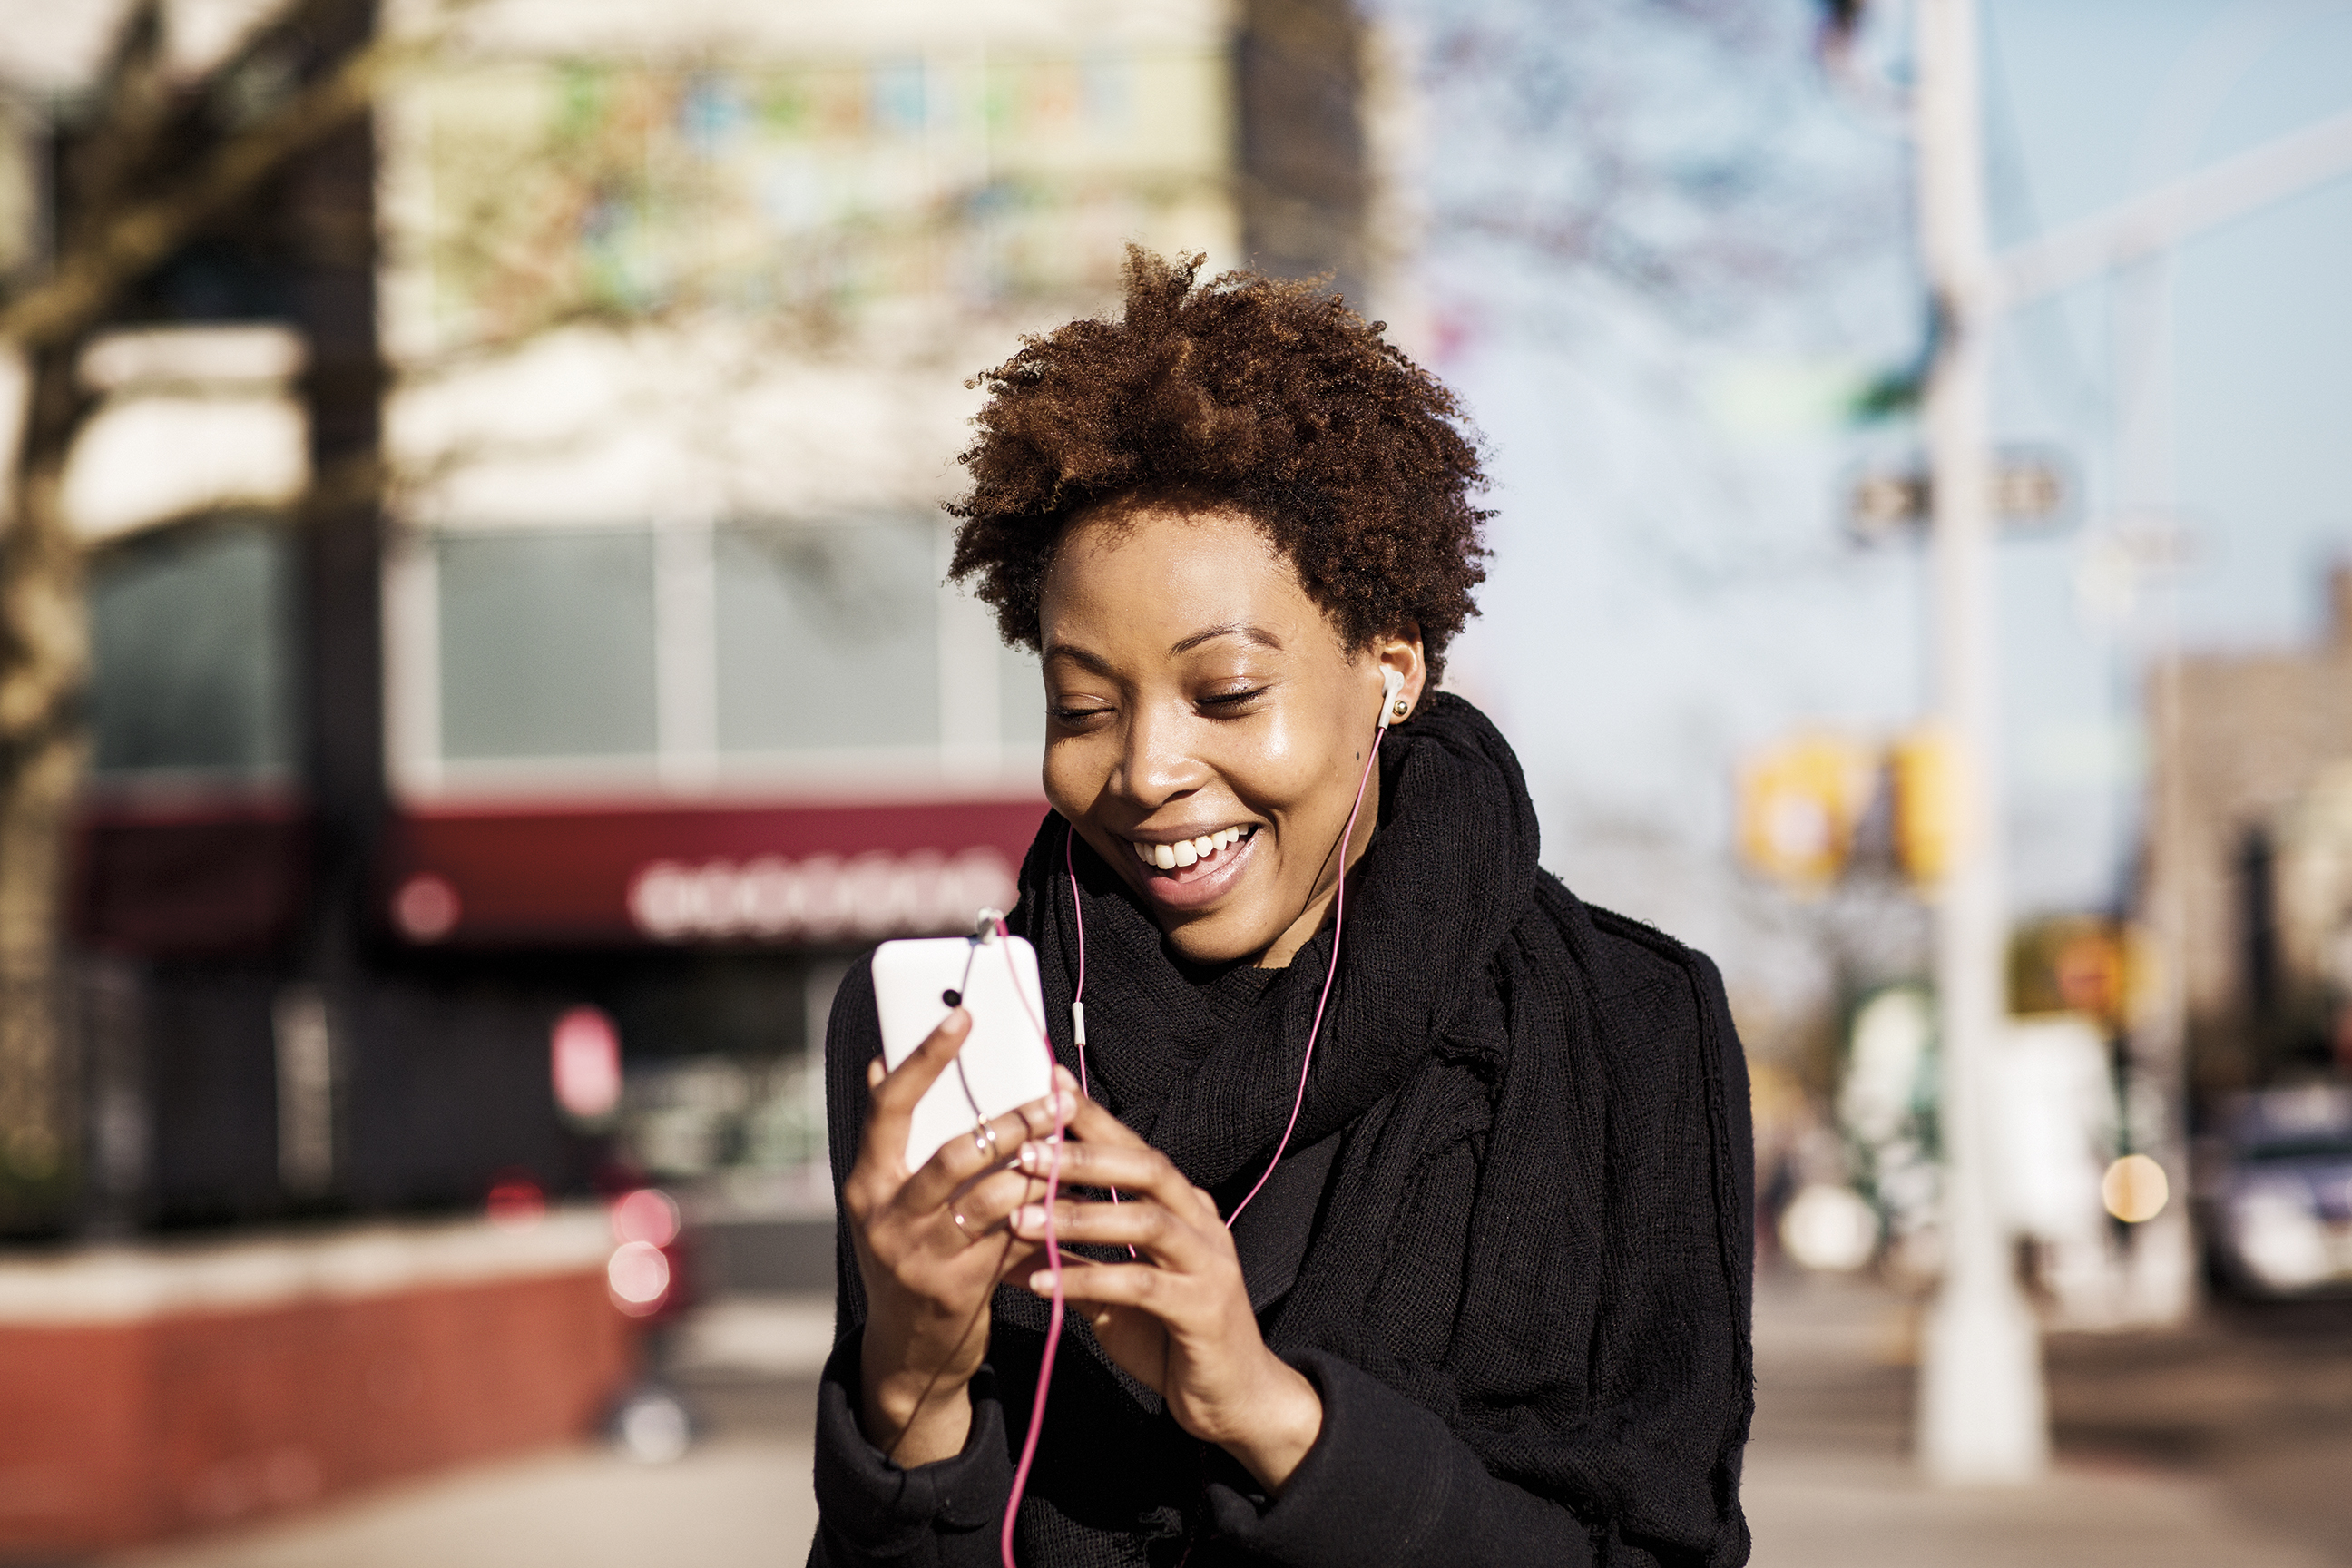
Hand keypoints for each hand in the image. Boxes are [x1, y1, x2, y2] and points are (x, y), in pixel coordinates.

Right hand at [843, 1009, 1074, 1464]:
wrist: (908, 1353)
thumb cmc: (910, 1252)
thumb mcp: (887, 1198)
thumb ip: (892, 1138)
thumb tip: (878, 1060)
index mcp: (866, 1181)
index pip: (889, 1106)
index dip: (925, 1058)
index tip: (963, 1016)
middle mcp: (884, 1217)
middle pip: (956, 1153)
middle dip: (1013, 1121)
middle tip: (1055, 1098)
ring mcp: (920, 1256)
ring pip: (994, 1197)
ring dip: (1040, 1170)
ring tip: (1072, 1147)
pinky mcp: (958, 1290)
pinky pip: (1014, 1239)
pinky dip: (1047, 1216)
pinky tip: (1075, 1199)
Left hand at [1010, 1096, 1324, 1492]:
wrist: (1234, 1398)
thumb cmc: (1171, 1337)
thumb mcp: (1115, 1291)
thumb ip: (1076, 1255)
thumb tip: (1011, 1232)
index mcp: (1182, 1207)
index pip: (1135, 1149)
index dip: (1095, 1119)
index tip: (1050, 1090)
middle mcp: (1201, 1222)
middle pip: (1146, 1169)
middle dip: (1083, 1157)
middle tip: (1025, 1151)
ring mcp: (1209, 1263)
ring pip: (1146, 1220)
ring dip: (1079, 1216)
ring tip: (1019, 1219)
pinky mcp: (1204, 1308)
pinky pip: (1142, 1284)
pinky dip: (1090, 1278)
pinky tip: (1043, 1283)